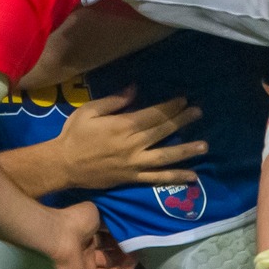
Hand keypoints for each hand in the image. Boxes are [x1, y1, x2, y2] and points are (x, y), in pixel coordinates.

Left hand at [44, 202, 133, 268]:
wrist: (60, 233)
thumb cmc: (77, 220)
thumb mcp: (99, 215)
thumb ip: (111, 222)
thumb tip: (125, 227)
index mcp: (88, 238)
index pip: (109, 246)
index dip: (122, 245)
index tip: (134, 242)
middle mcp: (87, 255)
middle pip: (110, 262)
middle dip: (124, 259)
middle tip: (135, 254)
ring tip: (132, 265)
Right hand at [55, 90, 204, 189]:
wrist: (64, 165)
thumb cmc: (74, 134)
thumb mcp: (89, 111)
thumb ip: (114, 101)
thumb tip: (134, 89)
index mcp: (122, 126)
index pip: (152, 115)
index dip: (170, 107)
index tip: (184, 100)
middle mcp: (132, 145)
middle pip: (162, 131)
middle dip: (182, 121)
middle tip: (198, 112)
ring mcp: (134, 164)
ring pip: (165, 156)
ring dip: (186, 150)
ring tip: (204, 146)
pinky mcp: (132, 178)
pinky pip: (157, 179)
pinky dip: (175, 177)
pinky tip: (192, 176)